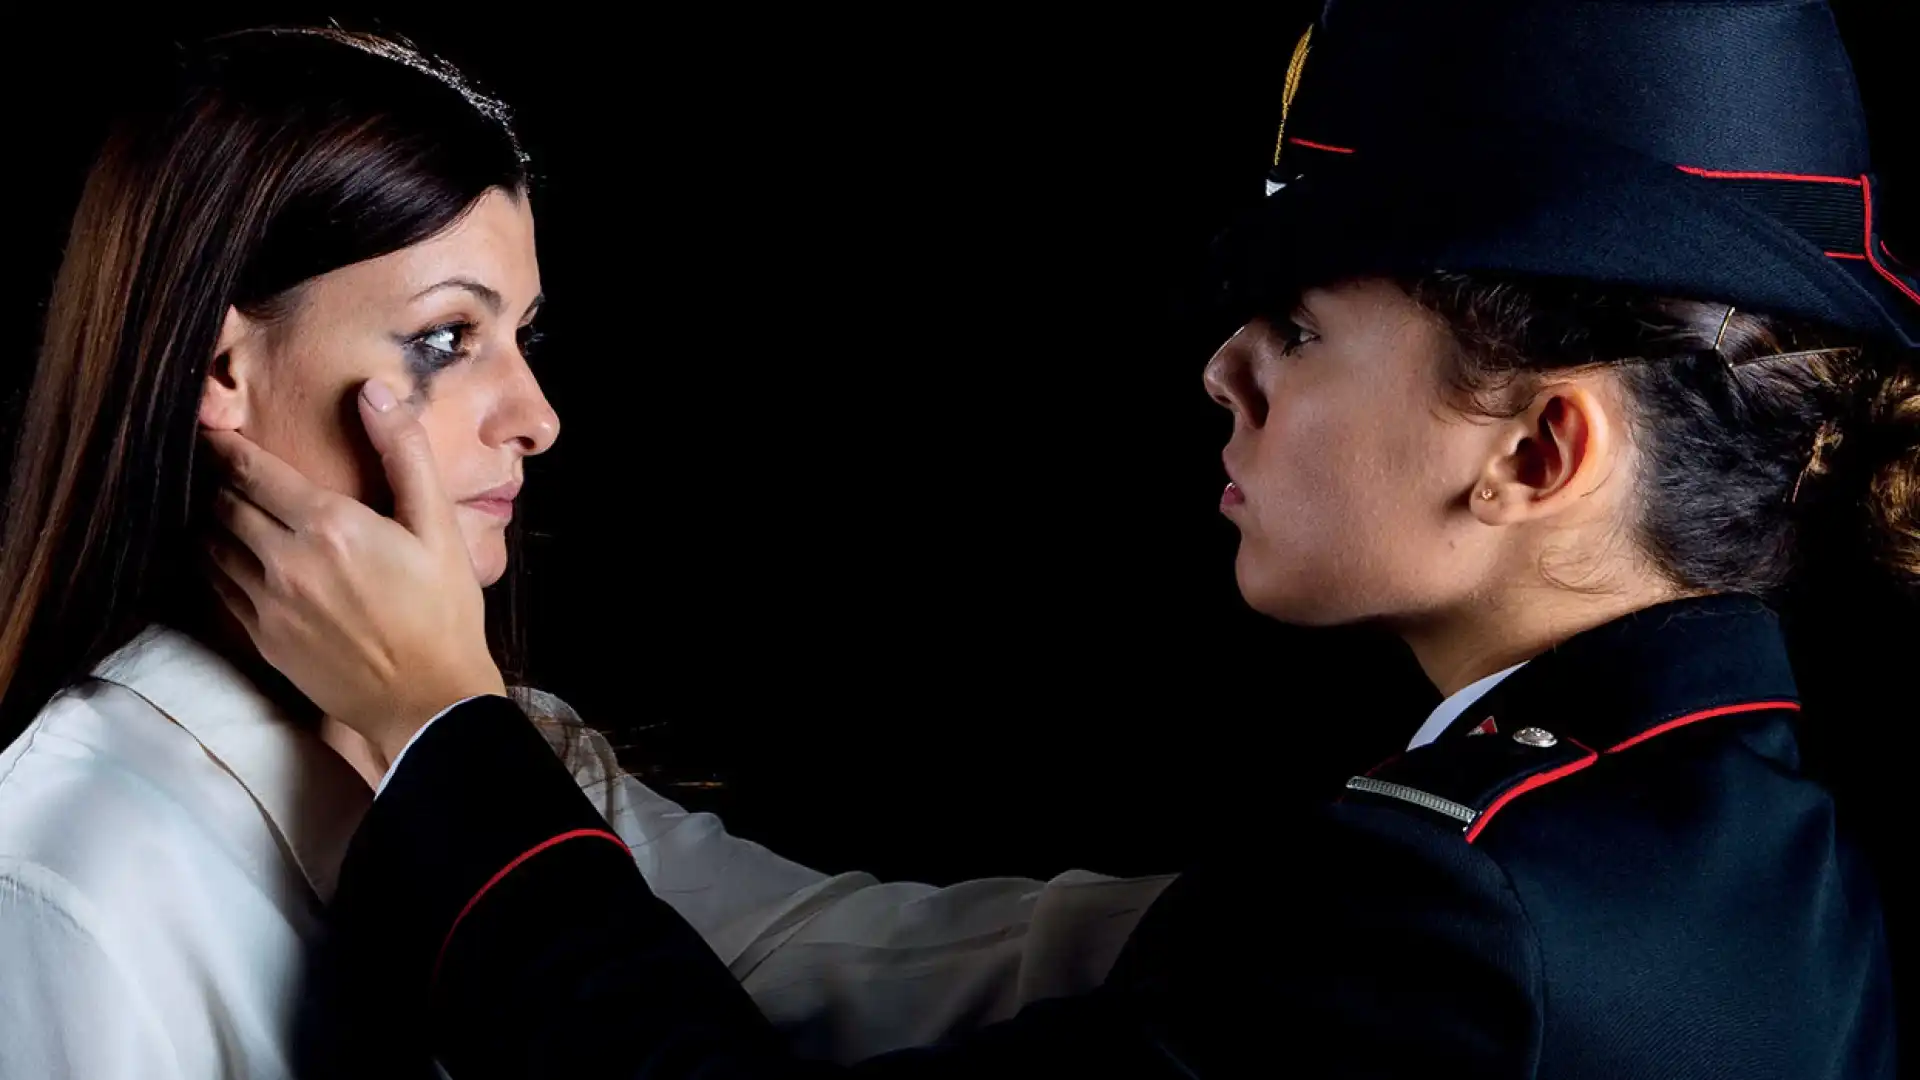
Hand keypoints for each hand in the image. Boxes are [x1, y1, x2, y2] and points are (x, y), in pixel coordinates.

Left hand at [202, 379, 505, 760]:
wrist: (428, 702)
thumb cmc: (442, 612)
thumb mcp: (438, 527)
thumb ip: (403, 454)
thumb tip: (373, 392)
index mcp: (329, 525)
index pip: (251, 471)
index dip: (225, 446)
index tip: (213, 428)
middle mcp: (285, 561)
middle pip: (223, 504)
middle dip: (219, 479)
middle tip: (219, 463)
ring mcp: (268, 604)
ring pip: (212, 545)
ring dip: (212, 520)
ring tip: (221, 505)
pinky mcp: (262, 639)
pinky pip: (218, 589)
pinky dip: (215, 563)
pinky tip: (230, 556)